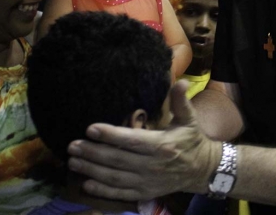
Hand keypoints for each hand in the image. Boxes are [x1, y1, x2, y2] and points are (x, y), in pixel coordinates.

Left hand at [67, 81, 220, 200]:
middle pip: (117, 160)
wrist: (202, 170)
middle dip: (93, 153)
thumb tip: (182, 81)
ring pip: (115, 177)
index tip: (90, 128)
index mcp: (161, 145)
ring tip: (73, 162)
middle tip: (72, 146)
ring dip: (92, 170)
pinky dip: (103, 190)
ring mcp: (147, 182)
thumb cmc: (191, 140)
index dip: (110, 135)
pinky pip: (121, 193)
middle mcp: (152, 166)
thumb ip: (181, 101)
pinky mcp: (145, 193)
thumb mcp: (189, 119)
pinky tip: (87, 184)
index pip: (131, 140)